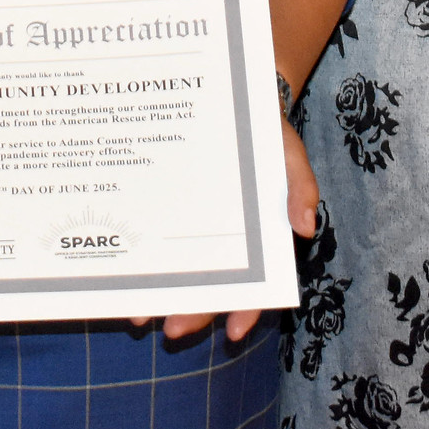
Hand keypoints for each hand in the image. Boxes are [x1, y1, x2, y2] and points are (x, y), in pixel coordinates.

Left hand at [134, 114, 318, 343]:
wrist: (231, 95)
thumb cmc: (266, 127)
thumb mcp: (287, 150)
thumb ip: (300, 184)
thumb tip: (304, 228)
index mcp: (258, 234)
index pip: (258, 282)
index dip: (248, 309)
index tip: (234, 333)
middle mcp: (225, 238)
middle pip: (212, 285)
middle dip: (193, 313)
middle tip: (170, 331)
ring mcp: (195, 226)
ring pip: (180, 272)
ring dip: (161, 296)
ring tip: (136, 315)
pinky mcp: (168, 207)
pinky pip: (156, 240)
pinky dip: (143, 260)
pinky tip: (123, 272)